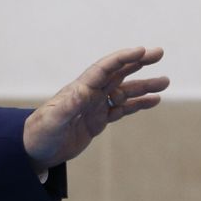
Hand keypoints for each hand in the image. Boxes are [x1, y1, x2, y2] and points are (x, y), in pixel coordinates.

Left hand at [23, 47, 167, 170]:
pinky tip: (154, 100)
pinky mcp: (98, 120)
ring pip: (124, 91)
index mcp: (80, 89)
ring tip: (165, 82)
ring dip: (144, 85)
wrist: (35, 150)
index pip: (105, 68)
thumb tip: (80, 95)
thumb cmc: (40, 133)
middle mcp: (90, 93)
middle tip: (159, 53)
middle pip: (118, 73)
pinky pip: (122, 109)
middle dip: (138, 62)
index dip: (123, 58)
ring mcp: (95, 106)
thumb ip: (66, 107)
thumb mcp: (52, 121)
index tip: (142, 50)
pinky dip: (138, 104)